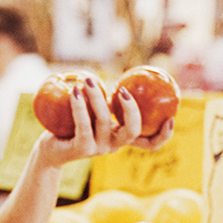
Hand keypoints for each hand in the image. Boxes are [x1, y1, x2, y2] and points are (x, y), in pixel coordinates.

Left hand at [38, 80, 173, 166]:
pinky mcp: (81, 149)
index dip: (164, 135)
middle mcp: (114, 145)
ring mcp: (98, 150)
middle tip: (123, 90)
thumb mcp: (94, 111)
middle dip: (132, 111)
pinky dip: (79, 106)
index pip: (150, 143)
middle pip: (132, 132)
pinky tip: (74, 91)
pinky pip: (83, 125)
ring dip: (96, 97)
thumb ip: (109, 99)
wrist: (50, 148)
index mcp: (122, 138)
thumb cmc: (74, 124)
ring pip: (103, 122)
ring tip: (87, 80)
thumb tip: (124, 73)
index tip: (171, 117)